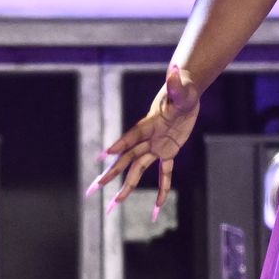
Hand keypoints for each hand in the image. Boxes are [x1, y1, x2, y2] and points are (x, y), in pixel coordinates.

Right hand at [86, 62, 200, 219]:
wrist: (185, 93)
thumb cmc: (183, 88)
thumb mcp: (182, 87)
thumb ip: (176, 83)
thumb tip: (174, 69)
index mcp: (149, 123)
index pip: (132, 135)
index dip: (120, 144)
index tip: (104, 154)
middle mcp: (148, 138)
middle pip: (125, 159)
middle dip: (110, 174)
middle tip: (93, 188)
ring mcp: (155, 147)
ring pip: (137, 170)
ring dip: (126, 188)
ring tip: (113, 205)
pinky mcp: (168, 152)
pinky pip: (164, 174)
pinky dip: (162, 190)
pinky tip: (157, 209)